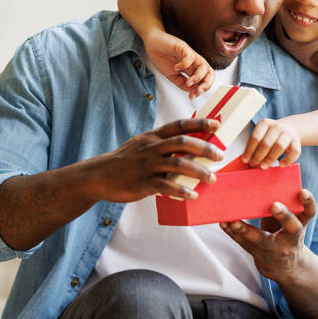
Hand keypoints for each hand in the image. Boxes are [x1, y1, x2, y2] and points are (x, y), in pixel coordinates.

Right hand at [91, 118, 223, 201]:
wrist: (97, 176)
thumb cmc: (125, 161)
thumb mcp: (142, 144)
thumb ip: (162, 143)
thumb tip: (189, 145)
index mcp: (153, 136)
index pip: (179, 125)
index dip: (199, 123)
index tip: (217, 124)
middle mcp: (151, 148)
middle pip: (182, 143)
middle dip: (204, 148)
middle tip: (220, 156)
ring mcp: (147, 165)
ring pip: (178, 164)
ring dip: (198, 171)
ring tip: (212, 179)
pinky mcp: (142, 183)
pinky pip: (165, 186)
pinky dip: (181, 191)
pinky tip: (193, 195)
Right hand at [144, 30, 214, 98]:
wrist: (152, 44)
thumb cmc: (162, 58)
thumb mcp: (172, 76)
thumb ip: (182, 84)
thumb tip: (192, 91)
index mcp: (193, 69)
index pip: (205, 79)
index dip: (202, 89)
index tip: (192, 96)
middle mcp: (194, 62)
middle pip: (209, 72)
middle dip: (206, 84)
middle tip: (197, 91)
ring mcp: (190, 54)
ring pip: (203, 65)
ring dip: (198, 77)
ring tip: (188, 81)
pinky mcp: (183, 47)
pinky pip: (190, 56)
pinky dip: (185, 65)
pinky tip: (176, 67)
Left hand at [220, 190, 315, 283]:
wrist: (286, 266)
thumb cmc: (287, 233)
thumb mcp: (293, 221)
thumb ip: (285, 205)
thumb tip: (268, 175)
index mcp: (301, 224)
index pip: (309, 212)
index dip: (308, 202)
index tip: (302, 191)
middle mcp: (291, 238)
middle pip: (292, 228)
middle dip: (284, 216)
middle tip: (274, 205)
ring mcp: (275, 248)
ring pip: (260, 239)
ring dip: (245, 229)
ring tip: (233, 220)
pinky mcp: (258, 253)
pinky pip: (243, 243)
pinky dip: (232, 232)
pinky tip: (223, 223)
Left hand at [242, 118, 300, 168]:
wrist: (290, 128)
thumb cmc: (271, 135)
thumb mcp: (262, 134)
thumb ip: (255, 145)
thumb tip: (247, 159)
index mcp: (265, 123)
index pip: (256, 137)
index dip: (250, 150)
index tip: (245, 160)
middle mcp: (277, 126)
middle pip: (267, 142)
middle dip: (258, 155)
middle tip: (254, 164)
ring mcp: (288, 133)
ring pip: (279, 146)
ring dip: (270, 158)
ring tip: (264, 166)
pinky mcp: (297, 141)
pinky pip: (294, 152)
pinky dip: (288, 160)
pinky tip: (281, 165)